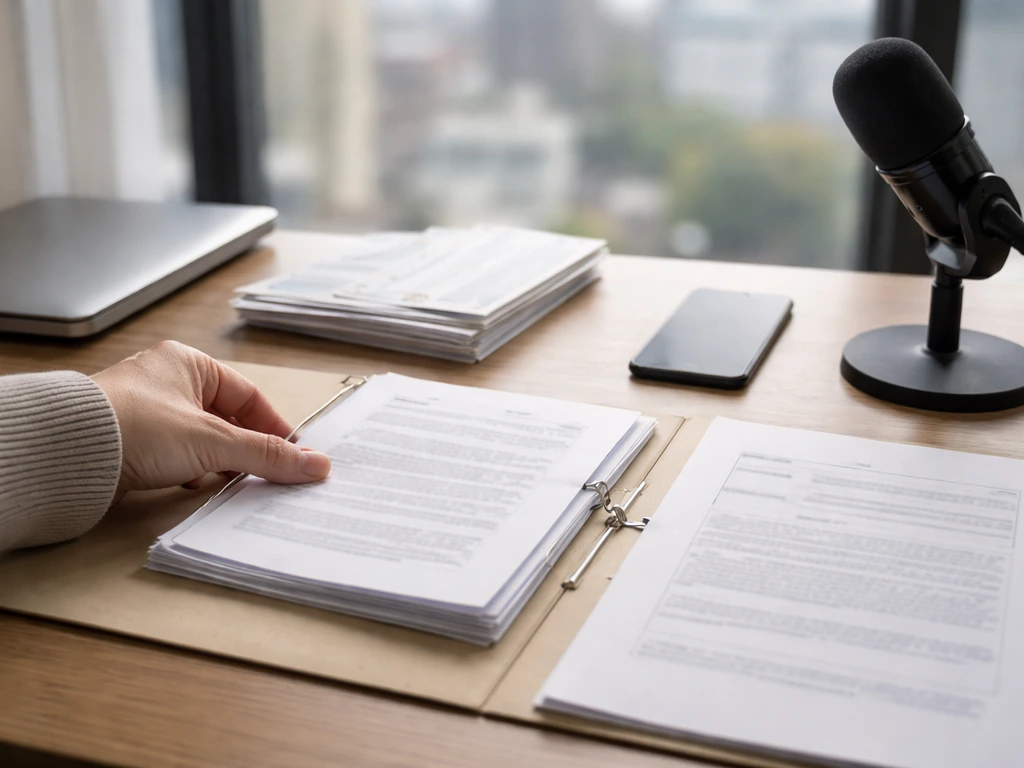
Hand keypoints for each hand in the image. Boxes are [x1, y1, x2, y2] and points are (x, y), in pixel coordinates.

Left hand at [92, 341, 330, 497]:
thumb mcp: (213, 440)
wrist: (66, 453)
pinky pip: (176, 456)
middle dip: (247, 449)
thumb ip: (267, 454)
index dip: (274, 427)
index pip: (247, 396)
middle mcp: (166, 382)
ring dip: (218, 463)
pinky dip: (191, 472)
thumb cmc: (134, 426)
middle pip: (226, 419)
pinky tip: (193, 485)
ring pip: (202, 440)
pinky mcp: (130, 441)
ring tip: (230, 482)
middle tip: (268, 474)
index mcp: (188, 363)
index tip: (293, 455)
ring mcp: (146, 412)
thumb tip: (314, 464)